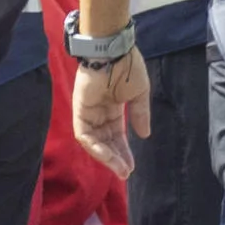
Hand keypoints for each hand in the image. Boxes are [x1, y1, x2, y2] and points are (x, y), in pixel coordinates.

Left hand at [72, 48, 151, 178]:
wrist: (114, 51)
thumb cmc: (128, 67)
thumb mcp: (140, 94)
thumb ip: (140, 115)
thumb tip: (145, 135)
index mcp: (113, 107)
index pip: (116, 134)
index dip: (124, 150)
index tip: (132, 166)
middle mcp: (99, 112)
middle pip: (105, 141)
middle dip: (116, 158)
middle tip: (126, 173)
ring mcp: (88, 112)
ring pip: (95, 142)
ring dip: (107, 157)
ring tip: (121, 170)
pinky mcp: (79, 111)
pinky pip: (85, 135)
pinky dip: (96, 147)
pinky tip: (109, 157)